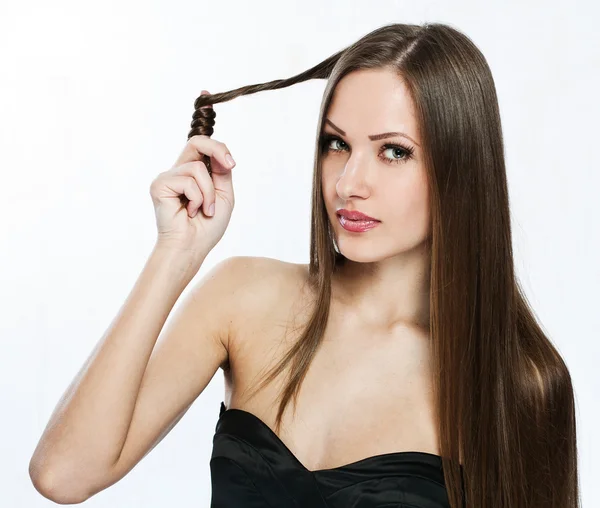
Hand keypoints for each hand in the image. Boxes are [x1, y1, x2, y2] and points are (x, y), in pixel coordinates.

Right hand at [149, 91, 236, 258]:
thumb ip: (221, 171)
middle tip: (229, 167)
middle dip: (218, 151)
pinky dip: (198, 198)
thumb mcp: (224, 195)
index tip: (204, 93)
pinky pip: (189, 180)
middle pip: (197, 142)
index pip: (198, 141)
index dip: (201, 115)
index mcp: (195, 171)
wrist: (192, 247)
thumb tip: (220, 153)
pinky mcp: (159, 184)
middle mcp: (180, 170)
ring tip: (203, 210)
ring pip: (198, 168)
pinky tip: (189, 212)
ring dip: (209, 194)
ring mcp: (168, 176)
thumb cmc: (206, 226)